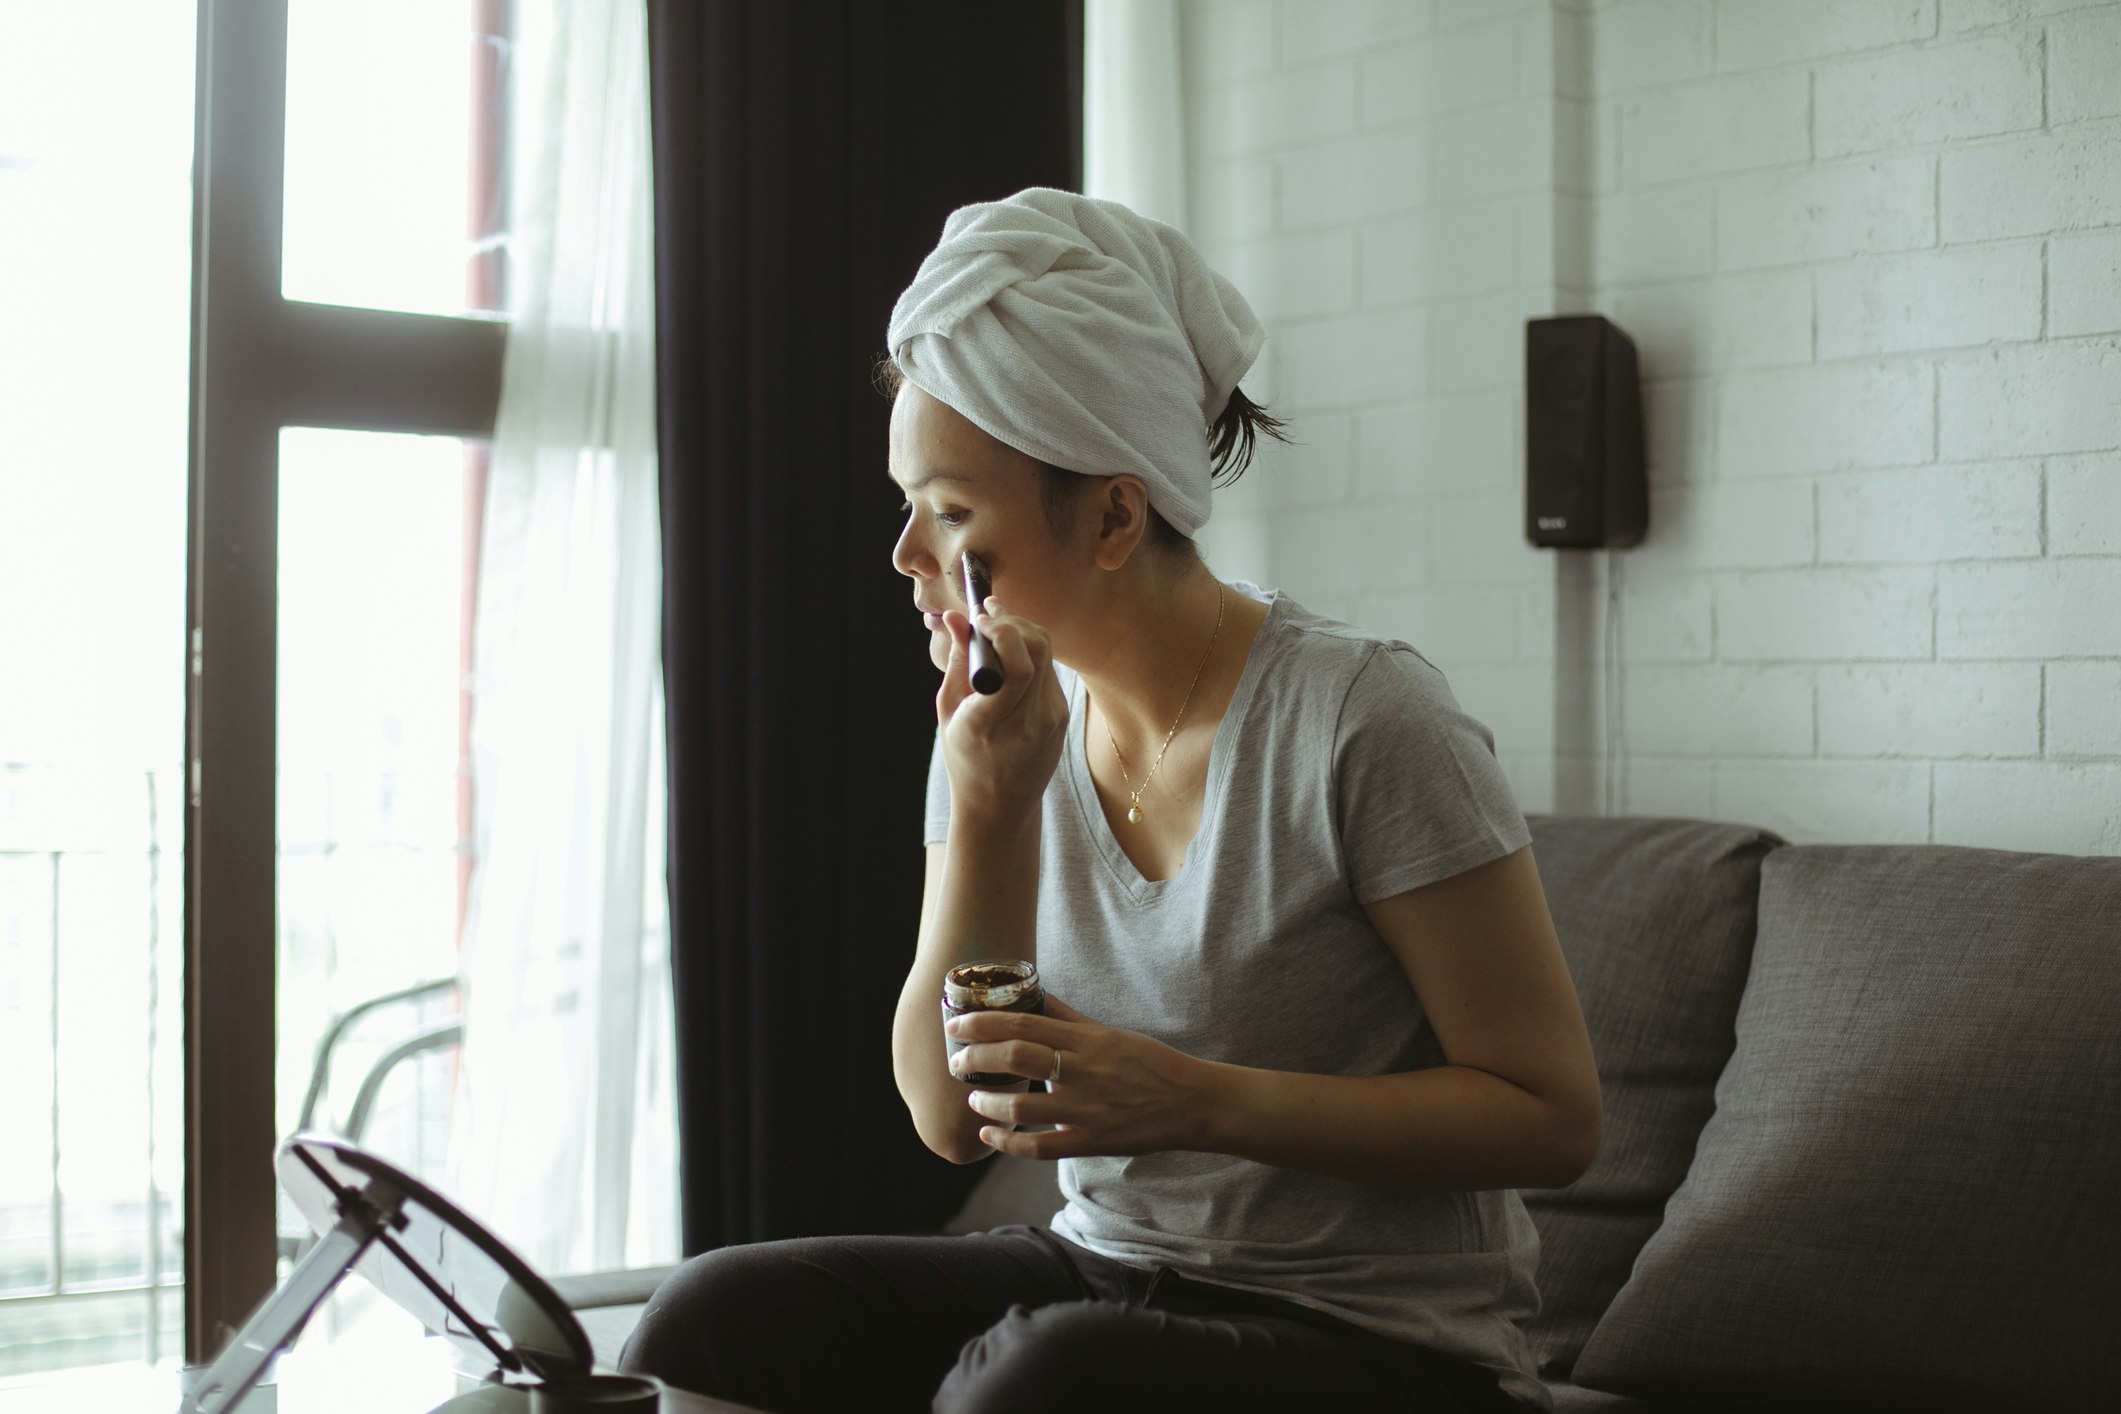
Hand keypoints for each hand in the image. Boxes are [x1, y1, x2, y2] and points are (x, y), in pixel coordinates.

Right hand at [936, 597, 1069, 824]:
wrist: (1000, 805)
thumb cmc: (965, 757)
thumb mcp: (949, 712)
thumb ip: (957, 662)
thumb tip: (956, 617)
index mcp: (991, 725)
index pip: (1016, 668)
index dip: (1001, 632)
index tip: (978, 620)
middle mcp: (1029, 722)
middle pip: (1038, 650)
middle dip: (1012, 622)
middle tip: (988, 614)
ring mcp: (1052, 720)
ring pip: (1046, 654)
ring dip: (1022, 631)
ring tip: (996, 627)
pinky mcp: (1062, 716)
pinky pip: (1049, 670)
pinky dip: (1030, 652)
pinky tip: (1011, 651)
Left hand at [944, 994, 1217, 1158]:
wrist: (1191, 1103)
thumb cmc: (1149, 1063)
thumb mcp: (1109, 1033)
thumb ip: (1068, 1018)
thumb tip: (1034, 994)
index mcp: (1088, 1040)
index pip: (1024, 1024)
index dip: (983, 1023)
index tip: (957, 1023)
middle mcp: (1084, 1071)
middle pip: (1016, 1058)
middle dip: (976, 1058)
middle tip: (956, 1060)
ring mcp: (1088, 1109)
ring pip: (1023, 1106)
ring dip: (988, 1102)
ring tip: (973, 1097)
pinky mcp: (1093, 1141)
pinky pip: (1041, 1146)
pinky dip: (1009, 1142)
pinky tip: (991, 1133)